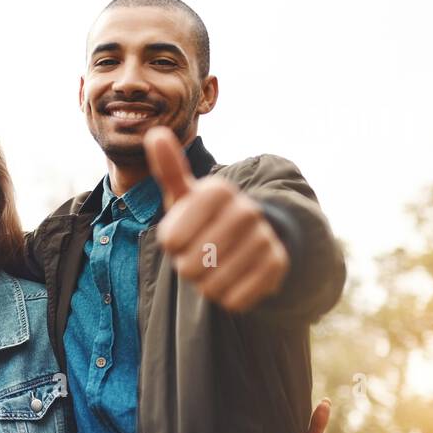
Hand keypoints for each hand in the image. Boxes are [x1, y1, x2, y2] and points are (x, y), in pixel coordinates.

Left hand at [144, 127, 288, 311]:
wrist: (253, 236)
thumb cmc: (204, 217)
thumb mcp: (184, 194)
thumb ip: (169, 168)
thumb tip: (154, 133)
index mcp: (217, 191)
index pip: (170, 240)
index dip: (171, 244)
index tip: (182, 234)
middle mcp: (246, 211)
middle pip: (189, 265)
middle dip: (187, 266)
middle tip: (199, 253)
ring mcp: (265, 238)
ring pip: (211, 285)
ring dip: (206, 283)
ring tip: (215, 265)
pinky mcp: (277, 266)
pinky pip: (234, 300)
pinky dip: (227, 297)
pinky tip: (234, 278)